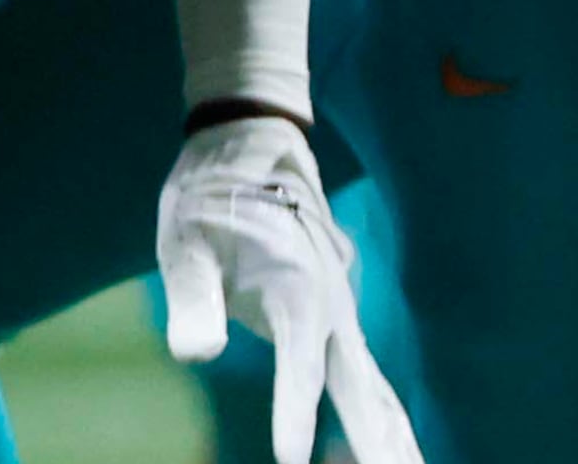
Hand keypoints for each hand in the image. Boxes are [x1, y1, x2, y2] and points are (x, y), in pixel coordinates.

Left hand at [159, 116, 421, 463]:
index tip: (291, 461)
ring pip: (374, 388)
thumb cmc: (211, 195)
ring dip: (391, 435)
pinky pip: (365, 378)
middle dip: (376, 441)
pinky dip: (380, 416)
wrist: (253, 145)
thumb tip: (194, 354)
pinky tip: (392, 449)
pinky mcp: (337, 320)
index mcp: (296, 290)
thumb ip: (193, 297)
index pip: (301, 367)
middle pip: (360, 387)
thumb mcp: (185, 239)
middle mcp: (330, 307)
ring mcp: (340, 315)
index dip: (296, 415)